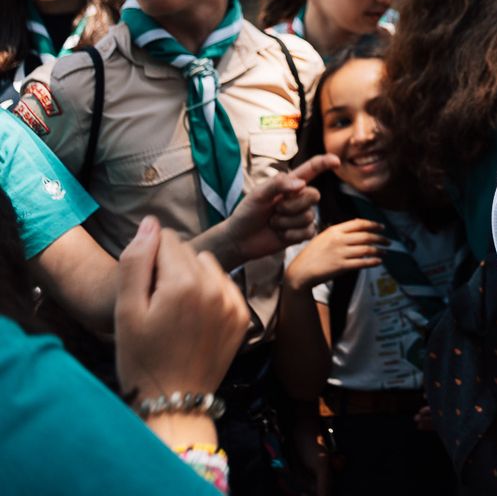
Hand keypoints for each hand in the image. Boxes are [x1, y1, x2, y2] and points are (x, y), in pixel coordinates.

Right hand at [115, 217, 250, 401]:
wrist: (173, 401)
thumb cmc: (142, 358)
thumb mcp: (126, 310)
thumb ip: (136, 261)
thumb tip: (150, 223)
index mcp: (185, 282)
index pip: (166, 239)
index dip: (149, 259)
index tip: (143, 288)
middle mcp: (216, 286)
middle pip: (188, 251)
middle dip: (169, 267)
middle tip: (156, 303)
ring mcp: (233, 301)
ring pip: (208, 265)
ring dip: (191, 277)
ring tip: (174, 310)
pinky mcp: (243, 315)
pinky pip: (224, 285)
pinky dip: (209, 292)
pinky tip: (193, 318)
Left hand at [205, 153, 338, 267]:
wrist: (240, 239)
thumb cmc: (247, 213)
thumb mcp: (258, 194)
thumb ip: (278, 184)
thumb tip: (302, 184)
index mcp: (290, 184)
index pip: (311, 169)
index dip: (324, 163)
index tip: (336, 161)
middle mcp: (299, 198)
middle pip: (314, 195)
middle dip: (293, 205)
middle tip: (275, 210)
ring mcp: (301, 216)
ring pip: (309, 216)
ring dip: (287, 222)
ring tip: (273, 223)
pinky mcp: (302, 233)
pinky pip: (308, 232)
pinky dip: (291, 234)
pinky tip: (280, 234)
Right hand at [284, 219, 386, 292]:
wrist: (300, 272)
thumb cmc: (312, 254)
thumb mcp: (323, 237)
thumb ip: (339, 232)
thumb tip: (358, 225)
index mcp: (334, 230)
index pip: (359, 224)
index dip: (373, 224)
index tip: (382, 227)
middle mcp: (338, 240)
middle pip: (366, 236)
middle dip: (380, 238)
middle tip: (388, 241)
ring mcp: (340, 253)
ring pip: (366, 249)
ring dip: (379, 251)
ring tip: (385, 252)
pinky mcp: (341, 266)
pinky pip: (362, 262)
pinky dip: (373, 261)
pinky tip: (378, 261)